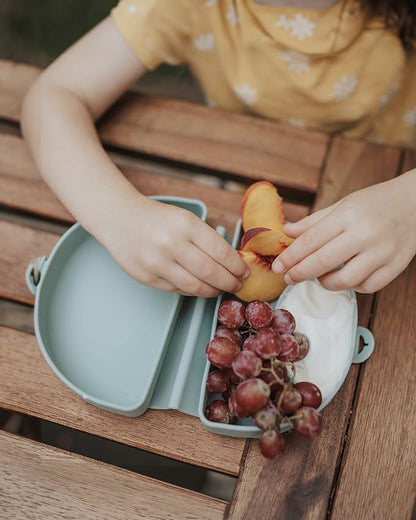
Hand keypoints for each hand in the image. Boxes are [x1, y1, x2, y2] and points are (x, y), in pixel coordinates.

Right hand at [103, 195, 249, 296]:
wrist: (120, 219)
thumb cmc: (157, 219)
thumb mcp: (186, 219)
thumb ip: (207, 240)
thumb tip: (233, 263)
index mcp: (186, 225)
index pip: (221, 252)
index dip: (237, 266)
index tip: (244, 272)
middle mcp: (171, 244)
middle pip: (211, 273)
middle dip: (230, 282)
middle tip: (237, 284)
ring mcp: (157, 263)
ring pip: (196, 287)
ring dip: (214, 291)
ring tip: (221, 289)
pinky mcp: (147, 278)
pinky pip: (178, 290)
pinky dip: (194, 291)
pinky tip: (201, 287)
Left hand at [272, 170, 415, 292]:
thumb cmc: (375, 202)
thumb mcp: (343, 205)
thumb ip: (314, 221)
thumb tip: (286, 231)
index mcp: (348, 215)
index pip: (311, 240)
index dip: (291, 256)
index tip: (278, 266)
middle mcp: (365, 234)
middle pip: (324, 262)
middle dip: (300, 273)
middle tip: (288, 278)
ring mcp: (383, 252)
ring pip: (346, 280)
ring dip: (326, 283)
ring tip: (318, 278)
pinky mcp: (396, 266)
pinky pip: (368, 286)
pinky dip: (353, 286)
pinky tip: (345, 278)